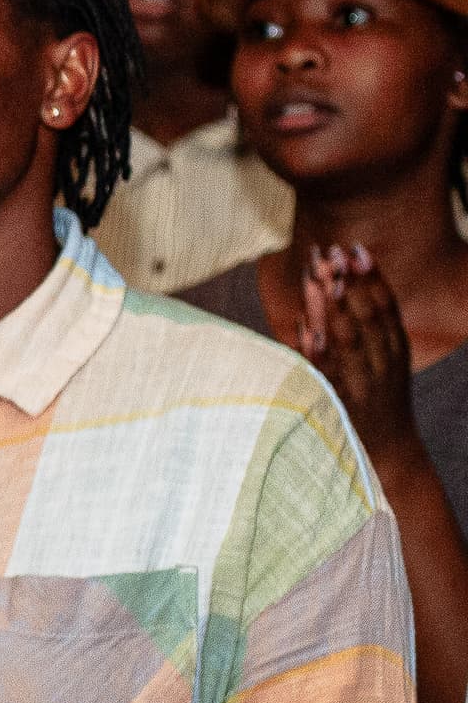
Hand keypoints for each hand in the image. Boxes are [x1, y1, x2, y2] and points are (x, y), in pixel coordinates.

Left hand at [299, 243, 422, 466]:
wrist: (389, 454)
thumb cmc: (376, 401)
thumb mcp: (380, 361)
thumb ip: (364, 329)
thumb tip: (334, 288)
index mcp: (395, 349)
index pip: (386, 306)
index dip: (372, 277)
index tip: (356, 248)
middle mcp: (384, 363)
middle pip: (368, 317)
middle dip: (350, 282)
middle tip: (331, 252)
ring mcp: (364, 383)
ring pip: (349, 340)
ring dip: (334, 308)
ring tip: (321, 279)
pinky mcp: (343, 403)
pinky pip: (329, 375)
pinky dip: (319, 352)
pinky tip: (308, 331)